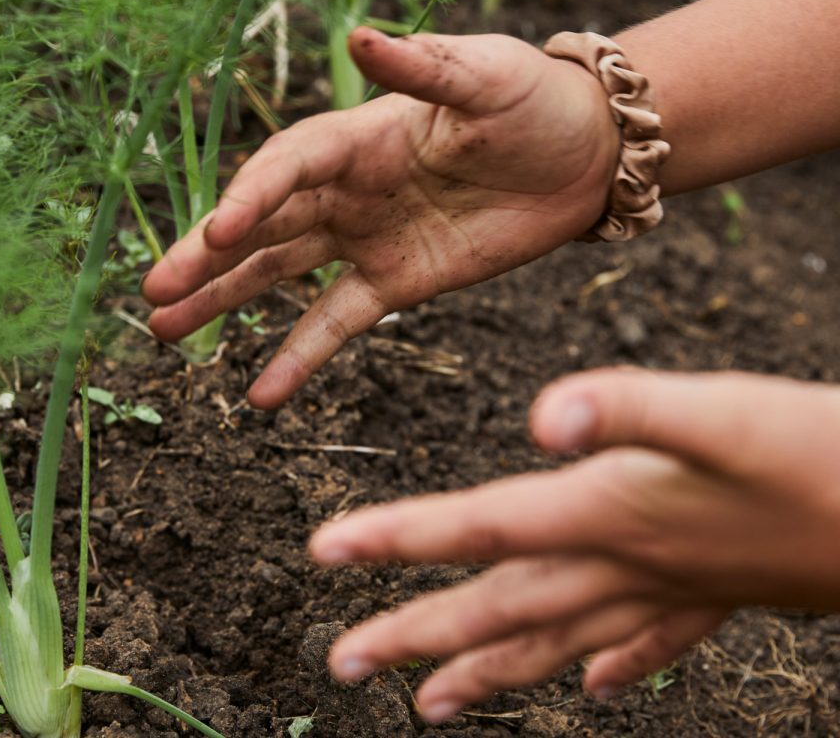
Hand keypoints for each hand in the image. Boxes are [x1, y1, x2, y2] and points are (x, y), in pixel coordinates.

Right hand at [142, 26, 618, 407]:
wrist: (586, 155)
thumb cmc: (533, 100)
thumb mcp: (486, 75)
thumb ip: (422, 67)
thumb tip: (357, 35)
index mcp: (357, 135)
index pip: (287, 167)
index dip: (250, 197)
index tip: (217, 233)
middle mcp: (345, 188)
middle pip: (260, 225)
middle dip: (205, 257)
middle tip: (154, 290)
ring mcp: (363, 238)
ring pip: (276, 273)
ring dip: (221, 300)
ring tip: (164, 329)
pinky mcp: (394, 282)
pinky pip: (335, 323)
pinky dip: (298, 357)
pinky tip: (260, 395)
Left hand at [308, 369, 839, 721]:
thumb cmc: (822, 456)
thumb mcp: (722, 411)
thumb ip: (626, 408)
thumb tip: (540, 420)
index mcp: (606, 515)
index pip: (477, 529)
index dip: (394, 539)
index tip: (322, 553)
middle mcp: (624, 566)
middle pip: (497, 608)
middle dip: (414, 636)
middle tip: (340, 665)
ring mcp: (670, 592)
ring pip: (555, 642)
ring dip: (487, 671)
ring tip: (427, 705)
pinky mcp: (717, 596)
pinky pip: (644, 646)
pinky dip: (609, 668)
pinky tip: (591, 690)